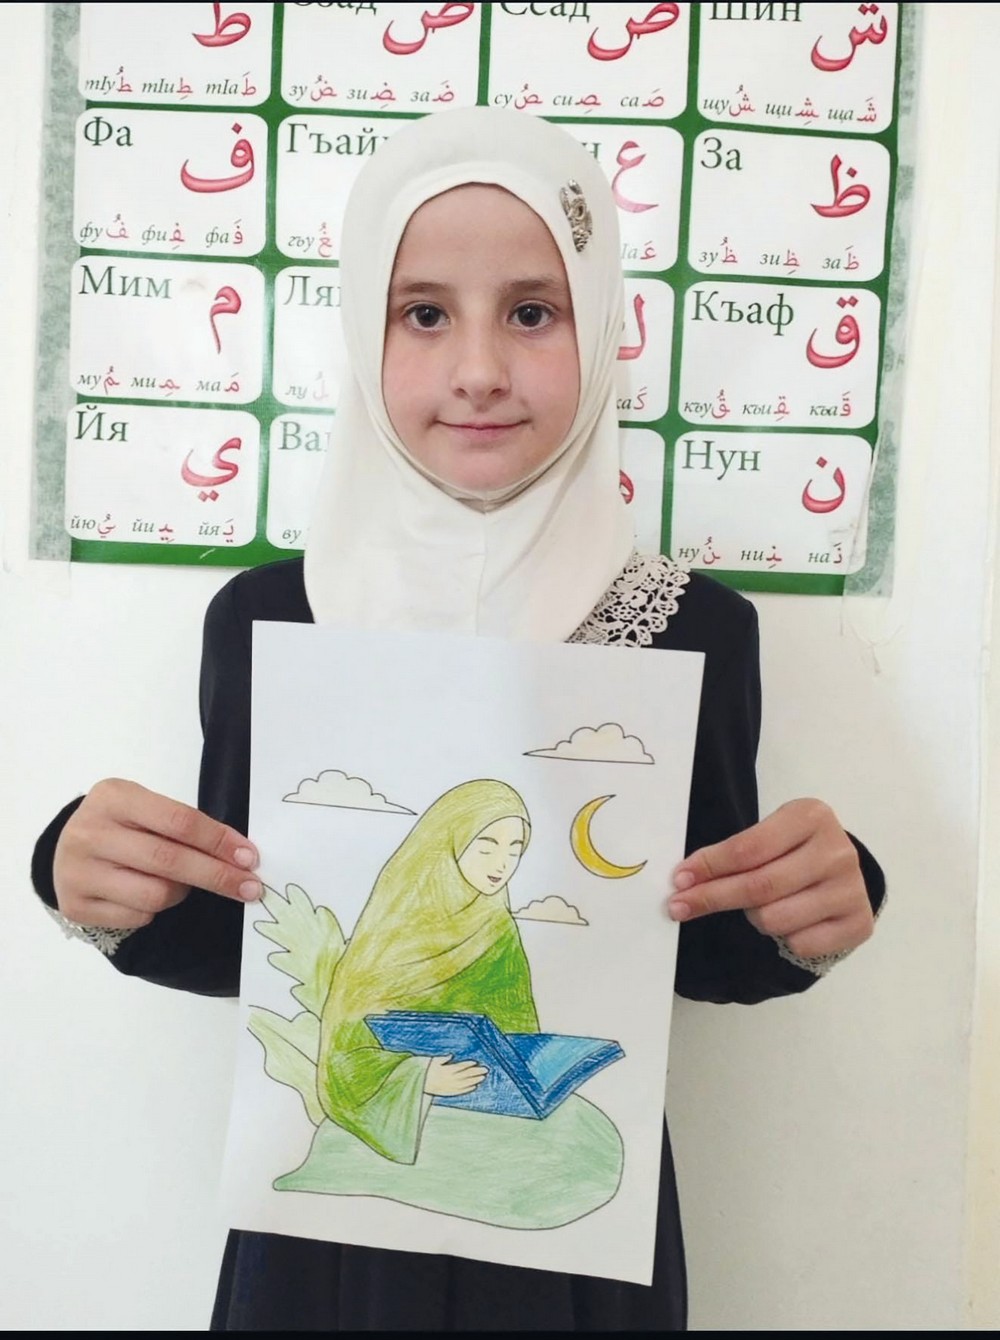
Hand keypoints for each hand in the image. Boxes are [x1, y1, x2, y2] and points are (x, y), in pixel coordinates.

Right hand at [52, 778, 260, 929]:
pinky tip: (144, 893)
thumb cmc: (122, 826)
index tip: (249, 857)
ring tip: (176, 883)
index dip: (219, 841)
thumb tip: (239, 856)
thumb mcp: (145, 809)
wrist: (68, 850)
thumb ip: (183, 827)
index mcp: (114, 797)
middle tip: (251, 888)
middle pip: (170, 860)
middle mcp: (91, 832)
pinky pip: (138, 916)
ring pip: (156, 895)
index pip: (179, 821)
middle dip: (218, 876)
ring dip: (181, 893)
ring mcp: (78, 871)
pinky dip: (154, 910)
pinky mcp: (76, 906)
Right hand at [423, 1055, 487, 1096]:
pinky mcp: (447, 1092)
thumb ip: (442, 1059)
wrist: (417, 1084)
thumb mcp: (431, 1062)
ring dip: (474, 1081)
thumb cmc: (424, 1070)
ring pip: (464, 1084)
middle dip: (475, 1072)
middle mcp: (448, 1079)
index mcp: (444, 1071)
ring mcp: (448, 1086)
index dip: (468, 1065)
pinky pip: (459, 1091)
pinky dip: (467, 1089)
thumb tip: (450, 1056)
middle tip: (485, 1070)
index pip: (459, 1067)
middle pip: (464, 1075)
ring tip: (482, 1077)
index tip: (476, 1062)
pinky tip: (474, 1086)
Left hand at [668, 798, 873, 959]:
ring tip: (758, 906)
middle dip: (712, 897)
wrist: (841, 871)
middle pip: (759, 886)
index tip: (679, 880)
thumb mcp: (769, 835)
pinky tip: (789, 921)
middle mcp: (837, 851)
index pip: (748, 848)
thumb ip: (735, 853)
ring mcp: (852, 889)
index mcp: (811, 816)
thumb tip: (684, 880)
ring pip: (775, 919)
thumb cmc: (793, 849)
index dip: (709, 866)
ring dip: (753, 917)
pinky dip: (783, 938)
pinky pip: (799, 943)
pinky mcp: (858, 924)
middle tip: (679, 906)